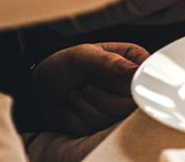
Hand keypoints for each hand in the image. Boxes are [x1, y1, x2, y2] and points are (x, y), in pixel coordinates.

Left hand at [31, 41, 148, 135]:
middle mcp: (128, 84)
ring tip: (76, 93)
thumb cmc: (62, 65)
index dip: (127, 83)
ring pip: (113, 118)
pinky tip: (72, 106)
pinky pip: (97, 129)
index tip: (102, 79)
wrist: (39, 88)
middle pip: (132, 103)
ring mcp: (117, 105)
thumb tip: (133, 71)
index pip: (145, 78)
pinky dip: (78, 119)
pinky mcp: (103, 122)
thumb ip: (108, 62)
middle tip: (86, 86)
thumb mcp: (82, 55)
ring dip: (86, 107)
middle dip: (102, 97)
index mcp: (130, 60)